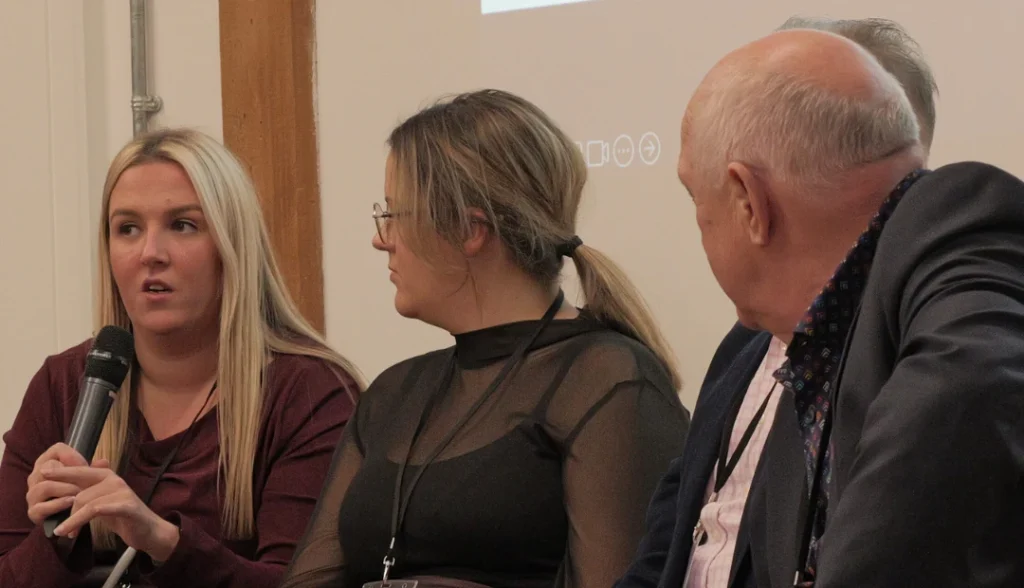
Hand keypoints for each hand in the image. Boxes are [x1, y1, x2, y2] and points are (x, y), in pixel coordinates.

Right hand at [25, 442, 107, 525]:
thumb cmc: (78, 491)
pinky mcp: (33, 512)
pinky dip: (58, 505)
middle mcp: (36, 476)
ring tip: (79, 494)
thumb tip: (104, 462)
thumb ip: (95, 470)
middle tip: (83, 483)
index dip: (73, 456)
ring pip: (44, 486)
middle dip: (69, 475)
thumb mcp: (88, 479)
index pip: (57, 449)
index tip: (84, 466)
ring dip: (65, 490)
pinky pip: (41, 507)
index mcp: (47, 462)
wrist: (69, 517)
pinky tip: (71, 503)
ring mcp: (32, 495)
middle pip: (48, 467)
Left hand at [41, 464, 179, 561]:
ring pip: (86, 502)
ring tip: (63, 533)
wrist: (148, 531)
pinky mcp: (127, 506)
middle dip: (64, 504)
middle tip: (54, 521)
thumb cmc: (123, 516)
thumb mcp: (103, 500)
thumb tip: (71, 479)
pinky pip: (97, 510)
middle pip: (80, 488)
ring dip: (71, 520)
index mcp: (108, 476)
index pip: (80, 470)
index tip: (42, 472)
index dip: (61, 471)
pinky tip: (71, 532)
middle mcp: (115, 480)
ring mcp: (122, 492)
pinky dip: (79, 521)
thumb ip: (89, 489)